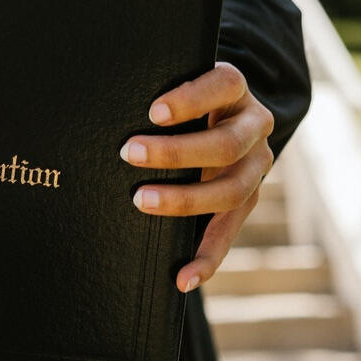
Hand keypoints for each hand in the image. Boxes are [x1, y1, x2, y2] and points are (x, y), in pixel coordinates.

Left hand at [119, 62, 275, 292]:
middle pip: (226, 144)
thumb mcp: (177, 82)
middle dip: (175, 153)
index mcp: (234, 88)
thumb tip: (103, 106)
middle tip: (129, 153)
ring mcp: (257, 164)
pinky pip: (229, 232)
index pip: (222, 85)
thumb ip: (160, 94)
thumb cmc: (182, 98)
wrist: (221, 114)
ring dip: (185, 201)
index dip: (191, 99)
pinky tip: (182, 278)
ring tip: (141, 201)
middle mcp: (254, 125)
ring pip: (233, 190)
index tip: (153, 112)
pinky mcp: (249, 198)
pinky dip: (207, 258)